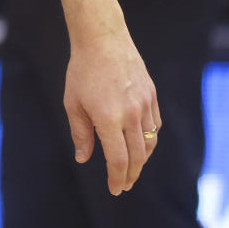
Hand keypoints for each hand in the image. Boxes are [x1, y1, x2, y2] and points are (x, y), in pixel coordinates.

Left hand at [64, 28, 160, 195]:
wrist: (102, 38)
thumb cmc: (82, 70)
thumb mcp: (73, 102)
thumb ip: (81, 133)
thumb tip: (83, 158)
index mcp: (109, 119)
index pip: (118, 160)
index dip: (117, 179)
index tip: (115, 189)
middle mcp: (131, 115)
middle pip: (138, 157)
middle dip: (131, 175)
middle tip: (125, 185)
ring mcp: (144, 104)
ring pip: (149, 143)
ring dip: (142, 160)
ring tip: (133, 168)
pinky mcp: (151, 94)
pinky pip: (155, 125)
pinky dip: (150, 139)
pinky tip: (141, 143)